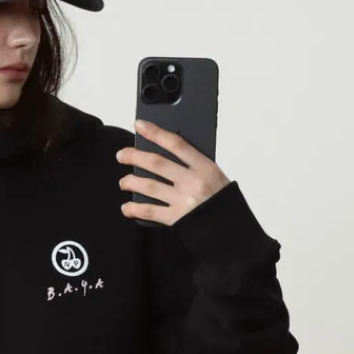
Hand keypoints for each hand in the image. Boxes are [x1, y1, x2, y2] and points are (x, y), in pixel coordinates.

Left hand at [116, 119, 230, 226]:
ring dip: (132, 182)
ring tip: (123, 182)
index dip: (155, 133)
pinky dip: (135, 209)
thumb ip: (194, 165)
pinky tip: (126, 207)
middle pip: (157, 164)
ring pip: (150, 186)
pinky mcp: (176, 219)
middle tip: (121, 155)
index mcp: (204, 167)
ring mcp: (183, 200)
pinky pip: (150, 211)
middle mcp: (192, 181)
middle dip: (135, 157)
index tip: (139, 125)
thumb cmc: (222, 200)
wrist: (231, 228)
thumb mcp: (214, 176)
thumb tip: (166, 154)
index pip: (176, 144)